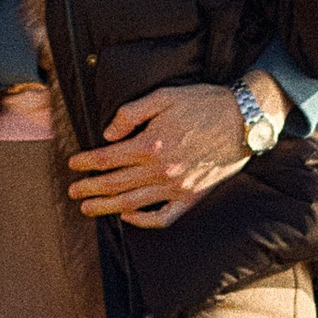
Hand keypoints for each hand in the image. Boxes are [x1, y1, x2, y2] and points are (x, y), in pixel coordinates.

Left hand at [69, 79, 278, 224]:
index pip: (107, 159)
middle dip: (90, 188)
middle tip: (73, 191)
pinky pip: (163, 217)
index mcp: (151, 144)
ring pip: (132, 203)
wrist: (244, 119)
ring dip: (106, 207)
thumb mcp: (163, 96)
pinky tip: (129, 216)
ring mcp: (177, 187)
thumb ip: (130, 114)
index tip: (73, 165)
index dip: (86, 163)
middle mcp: (161, 170)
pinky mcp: (192, 197)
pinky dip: (143, 221)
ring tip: (88, 208)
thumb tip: (108, 135)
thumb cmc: (204, 104)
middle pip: (115, 184)